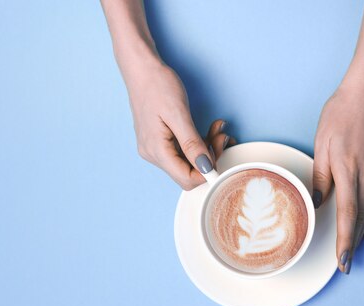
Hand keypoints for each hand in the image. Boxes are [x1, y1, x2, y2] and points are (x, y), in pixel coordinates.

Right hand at [125, 62, 234, 188]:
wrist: (142, 68)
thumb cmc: (157, 85)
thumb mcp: (179, 114)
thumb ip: (192, 144)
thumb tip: (206, 168)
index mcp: (155, 150)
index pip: (186, 179)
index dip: (207, 172)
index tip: (221, 152)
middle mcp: (153, 154)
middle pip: (188, 172)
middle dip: (210, 158)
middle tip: (221, 136)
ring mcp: (155, 148)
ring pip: (188, 161)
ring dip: (207, 148)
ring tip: (217, 129)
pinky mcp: (160, 141)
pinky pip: (184, 151)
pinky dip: (199, 142)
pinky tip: (209, 130)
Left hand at [312, 84, 363, 273]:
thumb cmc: (342, 113)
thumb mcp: (322, 141)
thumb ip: (322, 174)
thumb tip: (319, 200)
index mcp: (348, 169)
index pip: (347, 213)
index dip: (345, 240)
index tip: (342, 260)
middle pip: (360, 217)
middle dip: (352, 244)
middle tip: (346, 266)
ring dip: (362, 234)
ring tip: (354, 253)